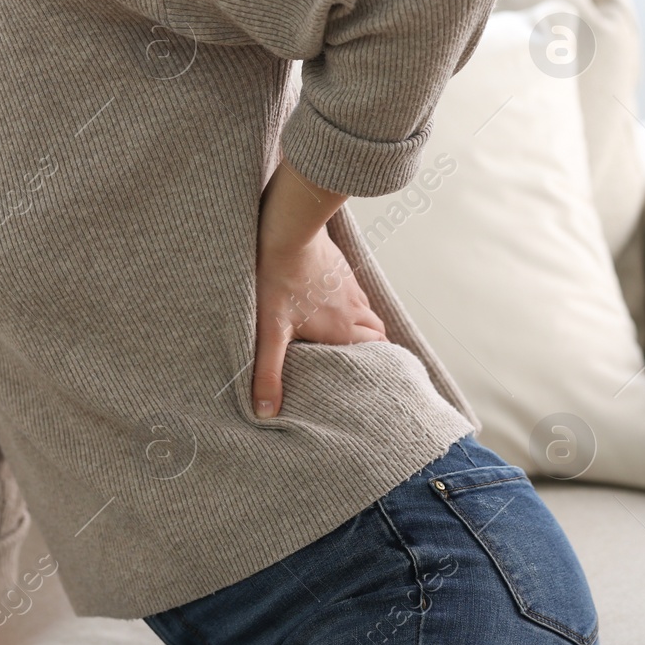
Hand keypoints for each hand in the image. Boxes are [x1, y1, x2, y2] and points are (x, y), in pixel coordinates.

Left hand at [253, 161, 387, 418]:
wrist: (288, 232)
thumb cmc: (277, 280)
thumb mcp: (270, 332)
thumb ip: (269, 372)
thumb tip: (266, 412)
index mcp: (343, 330)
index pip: (377, 352)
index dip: (378, 366)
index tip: (374, 378)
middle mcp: (354, 310)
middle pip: (377, 333)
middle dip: (374, 348)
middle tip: (362, 361)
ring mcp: (350, 287)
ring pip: (368, 312)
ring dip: (364, 325)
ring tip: (349, 337)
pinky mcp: (342, 269)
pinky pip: (356, 292)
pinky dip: (353, 304)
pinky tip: (334, 305)